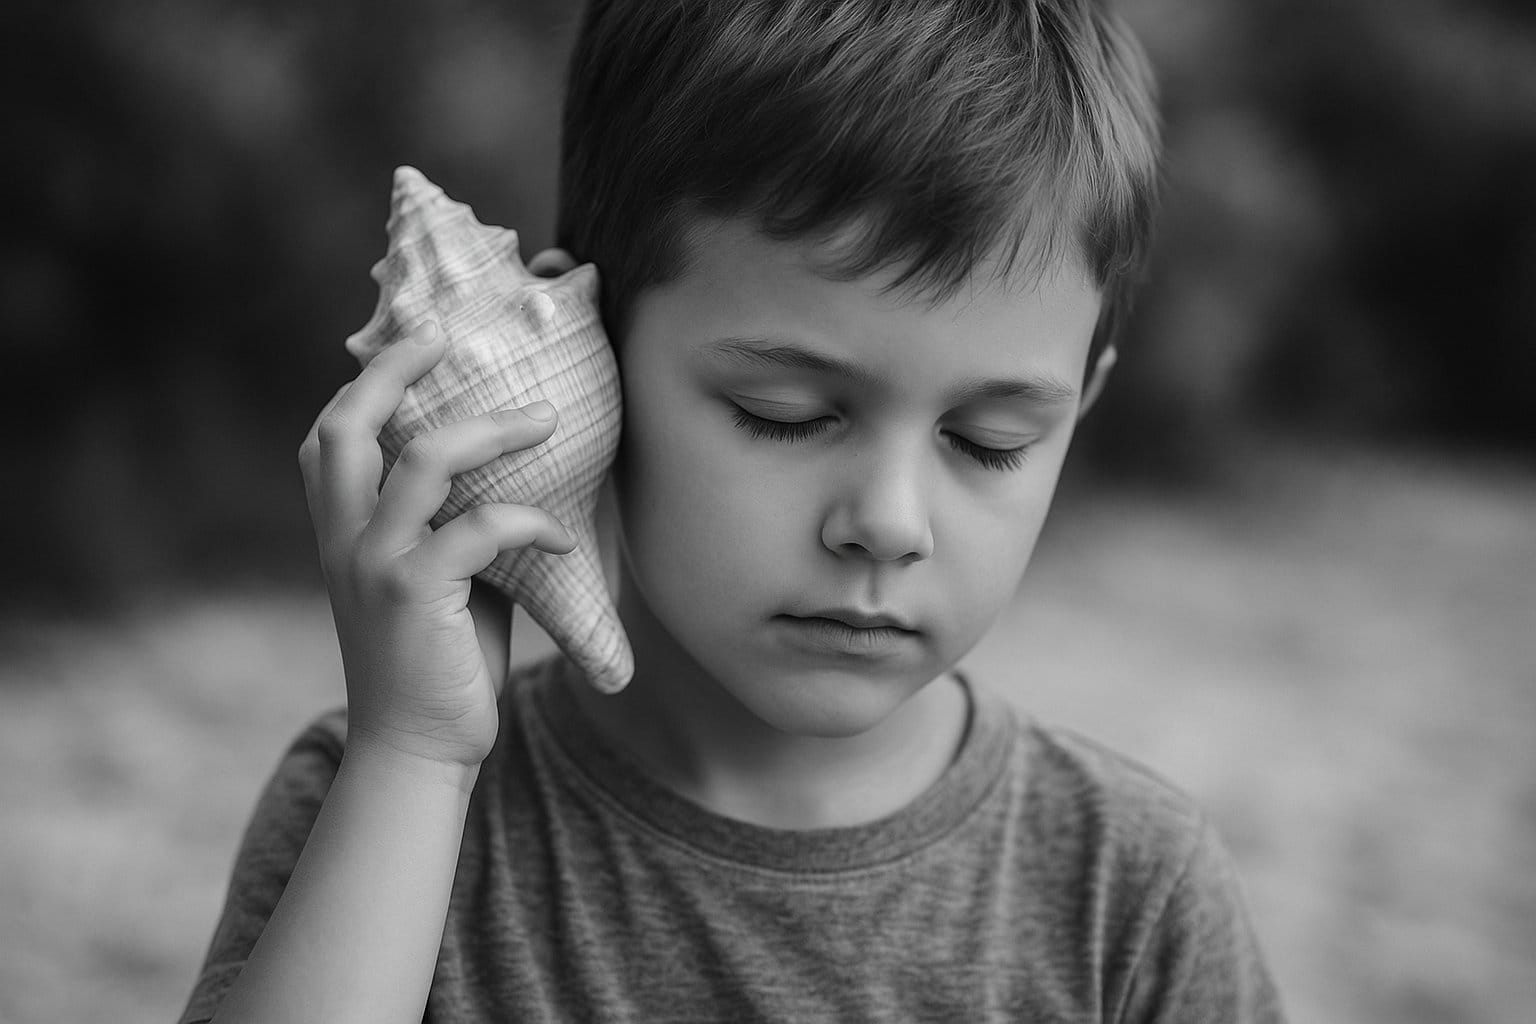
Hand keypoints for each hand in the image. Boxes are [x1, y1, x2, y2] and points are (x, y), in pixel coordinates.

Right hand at [298, 320, 576, 766]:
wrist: (417, 749)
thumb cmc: (439, 658)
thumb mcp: (436, 577)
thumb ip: (452, 522)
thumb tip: (515, 466)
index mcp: (341, 532)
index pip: (328, 435)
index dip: (367, 383)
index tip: (419, 344)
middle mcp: (343, 539)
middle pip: (349, 425)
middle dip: (399, 371)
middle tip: (454, 343)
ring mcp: (373, 564)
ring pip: (426, 459)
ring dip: (494, 429)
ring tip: (547, 418)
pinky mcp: (412, 596)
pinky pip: (481, 527)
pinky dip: (532, 520)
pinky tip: (564, 535)